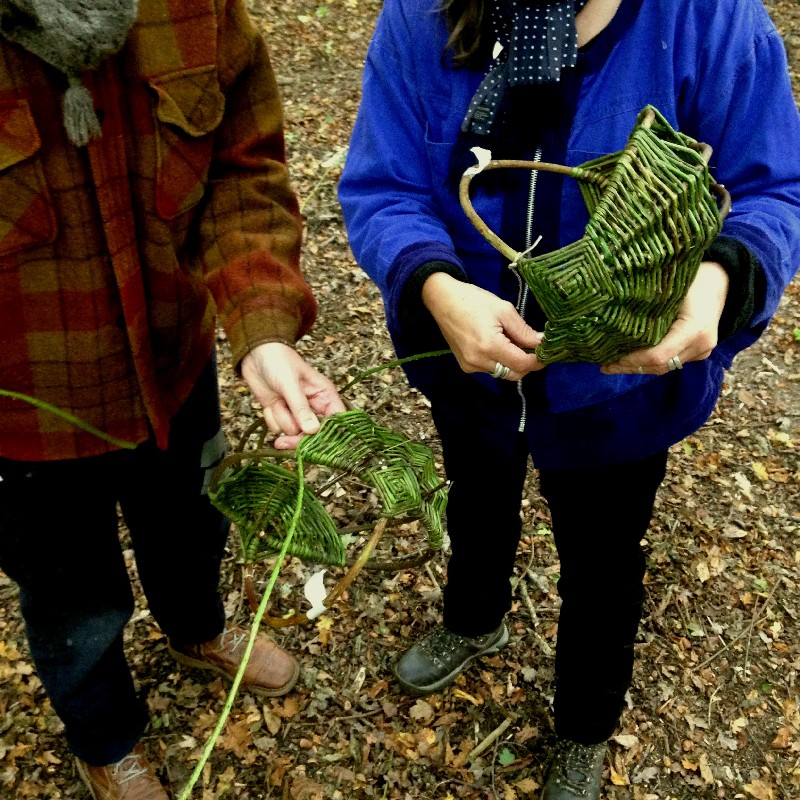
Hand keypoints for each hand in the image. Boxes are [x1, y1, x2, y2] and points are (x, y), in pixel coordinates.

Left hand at [241, 342, 345, 448]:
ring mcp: (296, 412)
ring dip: (282, 420)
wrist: (254, 353)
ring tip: (277, 401)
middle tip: (285, 441)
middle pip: (315, 434)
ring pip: (294, 432)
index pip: (336, 421)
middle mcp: (314, 407)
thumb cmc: (278, 361)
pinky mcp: (281, 414)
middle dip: (299, 437)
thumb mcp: (290, 383)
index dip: (330, 435)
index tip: (318, 445)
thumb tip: (313, 431)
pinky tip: (270, 404)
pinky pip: (278, 429)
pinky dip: (271, 418)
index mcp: (324, 396)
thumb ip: (301, 408)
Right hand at [421, 273, 543, 379]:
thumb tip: (542, 342)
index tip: (548, 350)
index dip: (538, 360)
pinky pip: (490, 369)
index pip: (522, 364)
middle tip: (534, 347)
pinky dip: (500, 361)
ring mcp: (470, 366)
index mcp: (489, 346)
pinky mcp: (465, 365)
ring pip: (503, 373)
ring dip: (513, 362)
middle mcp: (478, 361)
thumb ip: (524, 331)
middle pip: (514, 374)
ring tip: (514, 341)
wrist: (442, 300)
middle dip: (527, 364)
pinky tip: (498, 344)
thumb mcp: (503, 310)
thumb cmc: (473, 300)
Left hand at [601, 261, 729, 374]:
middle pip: (659, 366)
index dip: (632, 360)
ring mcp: (702, 352)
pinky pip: (671, 363)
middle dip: (630, 367)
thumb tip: (613, 323)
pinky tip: (631, 360)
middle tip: (605, 365)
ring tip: (613, 365)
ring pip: (664, 368)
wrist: (721, 282)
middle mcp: (701, 346)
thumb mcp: (668, 290)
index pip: (657, 355)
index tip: (610, 358)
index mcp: (694, 329)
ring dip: (638, 367)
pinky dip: (650, 362)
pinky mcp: (699, 354)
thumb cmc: (692, 279)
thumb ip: (647, 311)